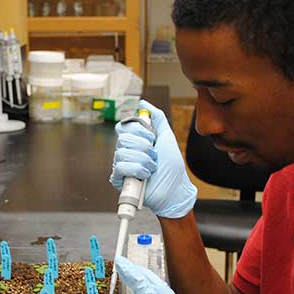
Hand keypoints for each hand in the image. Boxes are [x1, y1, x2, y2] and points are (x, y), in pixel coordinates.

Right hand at [110, 100, 197, 218]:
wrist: (175, 189)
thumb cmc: (172, 166)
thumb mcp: (167, 137)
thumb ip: (157, 118)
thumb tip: (143, 103)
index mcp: (135, 141)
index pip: (124, 126)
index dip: (140, 131)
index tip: (152, 138)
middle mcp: (126, 151)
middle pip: (123, 138)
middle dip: (144, 147)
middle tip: (154, 156)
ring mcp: (122, 165)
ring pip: (123, 152)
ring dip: (144, 160)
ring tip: (152, 168)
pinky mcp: (119, 179)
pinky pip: (121, 167)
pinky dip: (138, 170)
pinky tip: (145, 176)